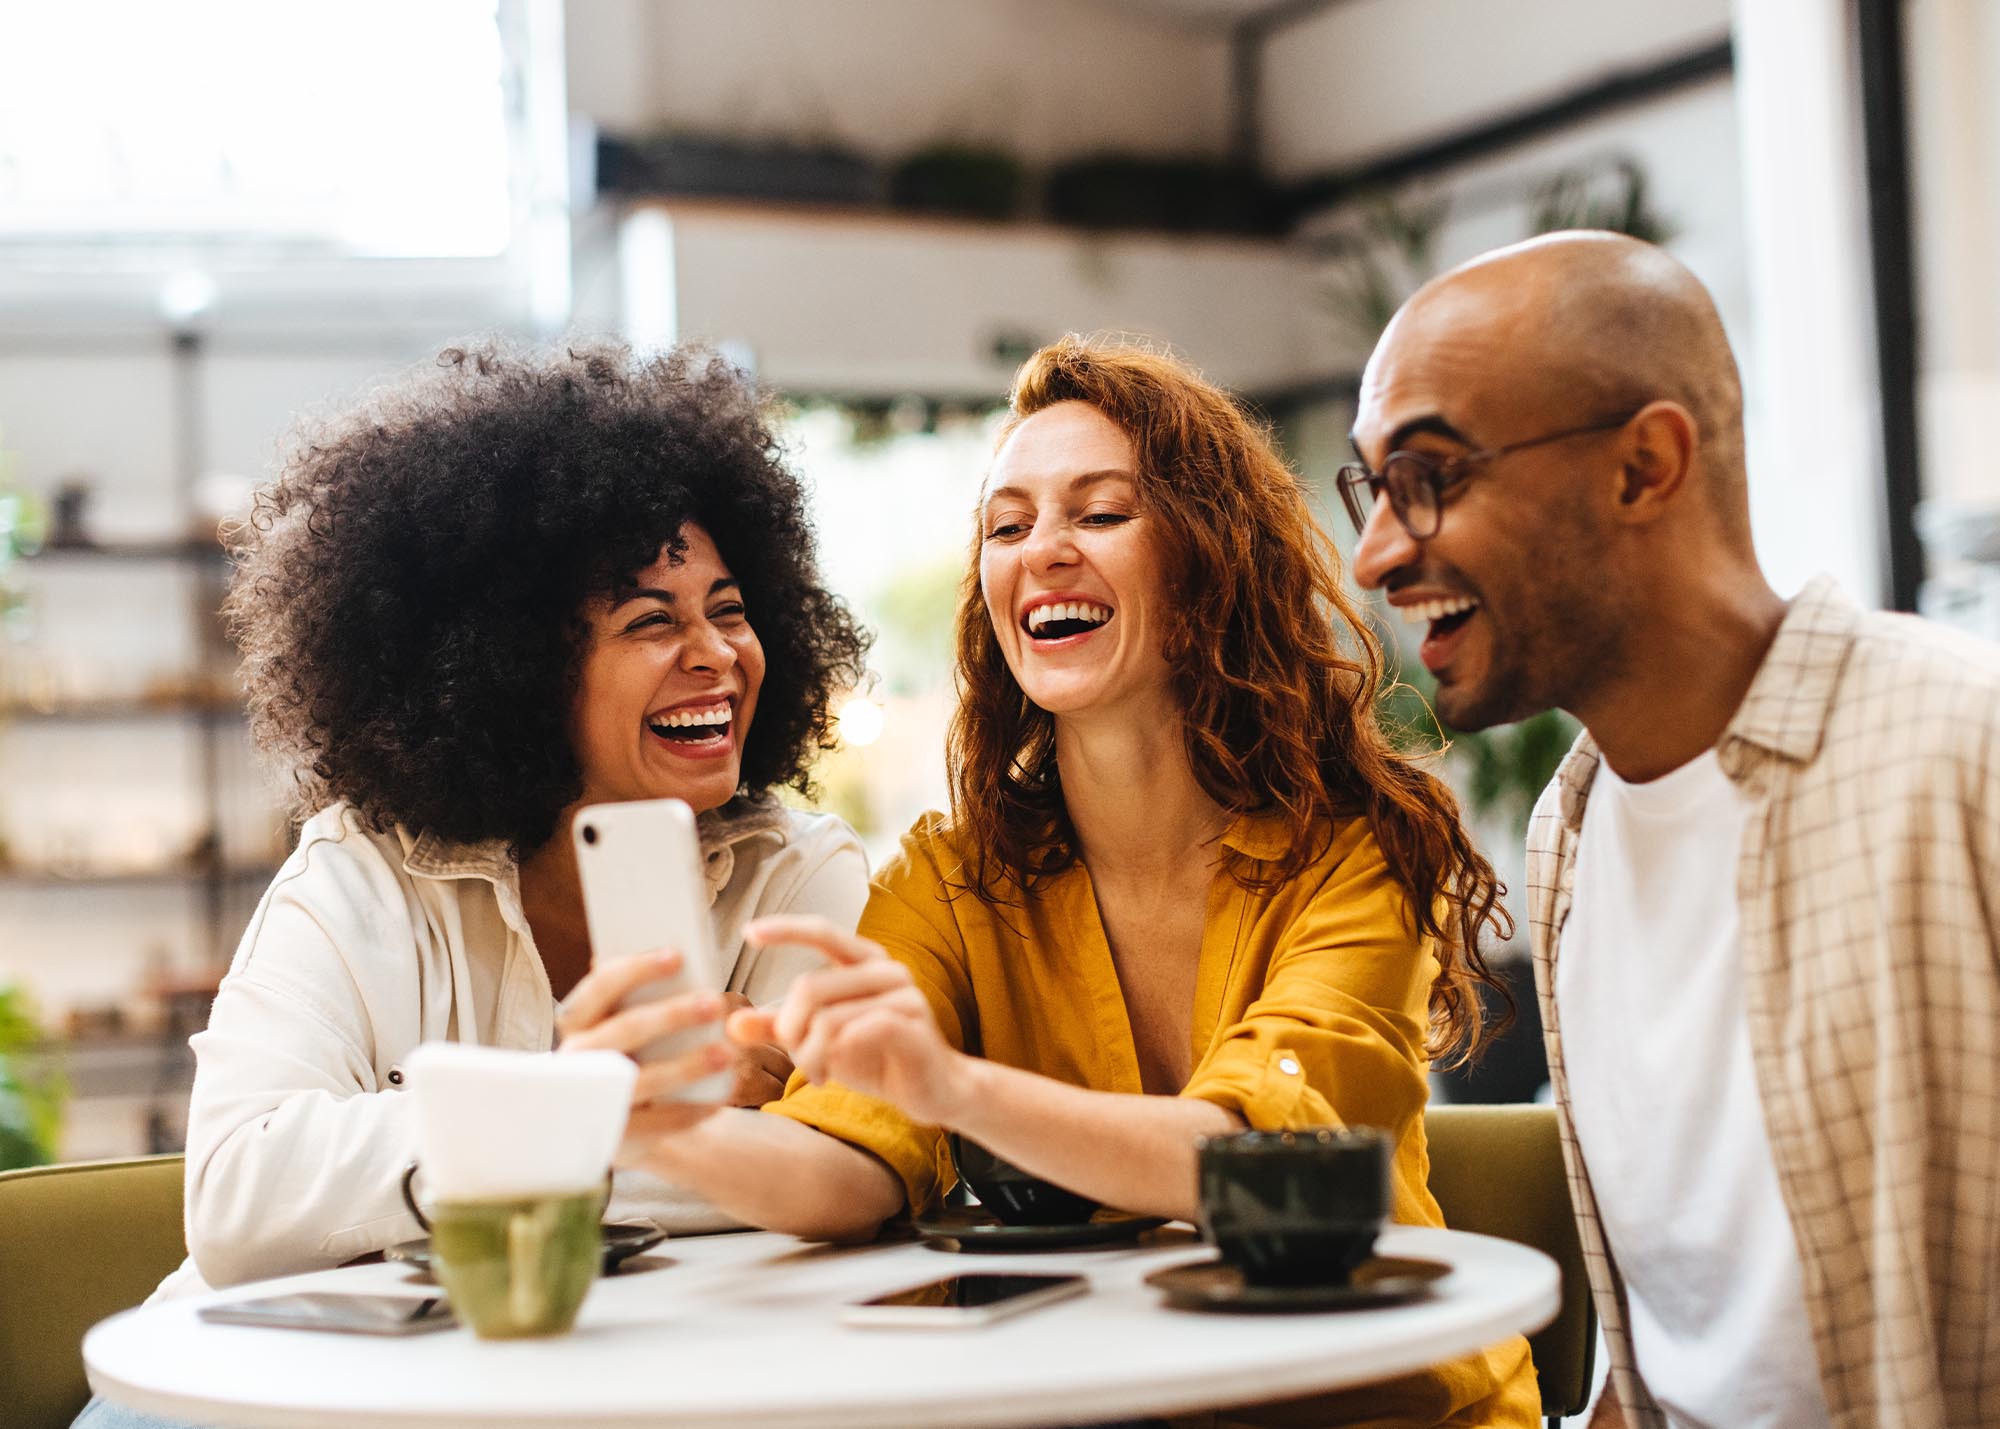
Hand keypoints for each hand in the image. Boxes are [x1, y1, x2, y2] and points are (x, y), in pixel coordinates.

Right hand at [556, 950, 733, 1137]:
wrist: (612, 1121)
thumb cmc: (630, 1057)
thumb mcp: (627, 1027)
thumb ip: (643, 1000)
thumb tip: (680, 960)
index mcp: (580, 1024)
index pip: (600, 987)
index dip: (636, 969)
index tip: (677, 955)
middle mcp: (578, 1060)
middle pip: (624, 1031)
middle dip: (671, 1015)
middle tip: (715, 1002)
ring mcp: (593, 1100)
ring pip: (641, 1080)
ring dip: (687, 1066)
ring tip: (726, 1054)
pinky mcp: (614, 1135)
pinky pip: (657, 1124)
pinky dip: (690, 1112)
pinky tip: (720, 1101)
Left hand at [731, 915, 974, 1126]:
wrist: (934, 1091)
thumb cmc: (878, 1058)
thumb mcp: (822, 1041)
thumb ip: (782, 1029)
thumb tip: (733, 1024)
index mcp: (866, 962)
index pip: (823, 932)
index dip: (786, 929)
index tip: (748, 933)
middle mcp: (887, 970)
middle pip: (810, 988)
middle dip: (790, 1030)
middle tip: (795, 1057)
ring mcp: (905, 996)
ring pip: (828, 1019)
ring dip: (809, 1055)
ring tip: (816, 1074)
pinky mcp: (913, 1026)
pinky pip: (856, 1034)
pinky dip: (834, 1058)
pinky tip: (835, 1075)